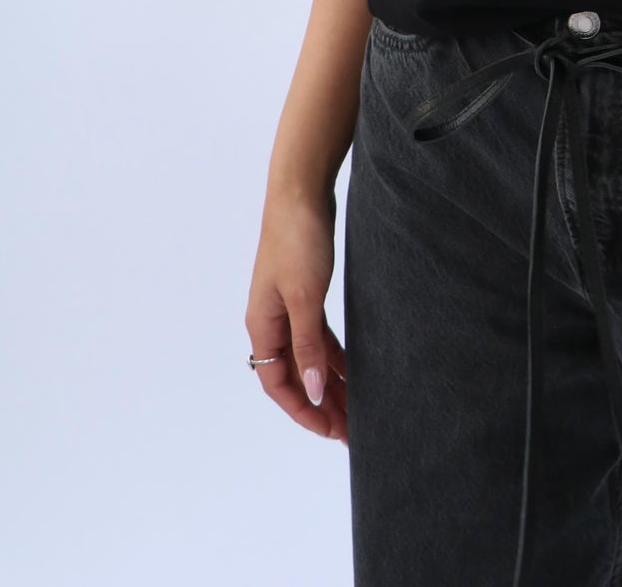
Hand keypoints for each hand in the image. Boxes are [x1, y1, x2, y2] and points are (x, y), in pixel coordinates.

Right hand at [245, 187, 348, 443]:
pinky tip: (355, 368)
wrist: (301, 189)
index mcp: (263, 326)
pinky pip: (319, 336)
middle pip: (295, 376)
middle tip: (352, 429)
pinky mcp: (307, 291)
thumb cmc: (297, 237)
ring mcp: (289, 307)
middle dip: (322, 404)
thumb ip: (308, 346)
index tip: (332, 431)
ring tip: (358, 406)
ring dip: (331, 381)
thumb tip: (313, 390)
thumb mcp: (305, 296)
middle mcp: (272, 321)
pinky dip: (335, 354)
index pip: (279, 385)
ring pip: (310, 357)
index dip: (305, 411)